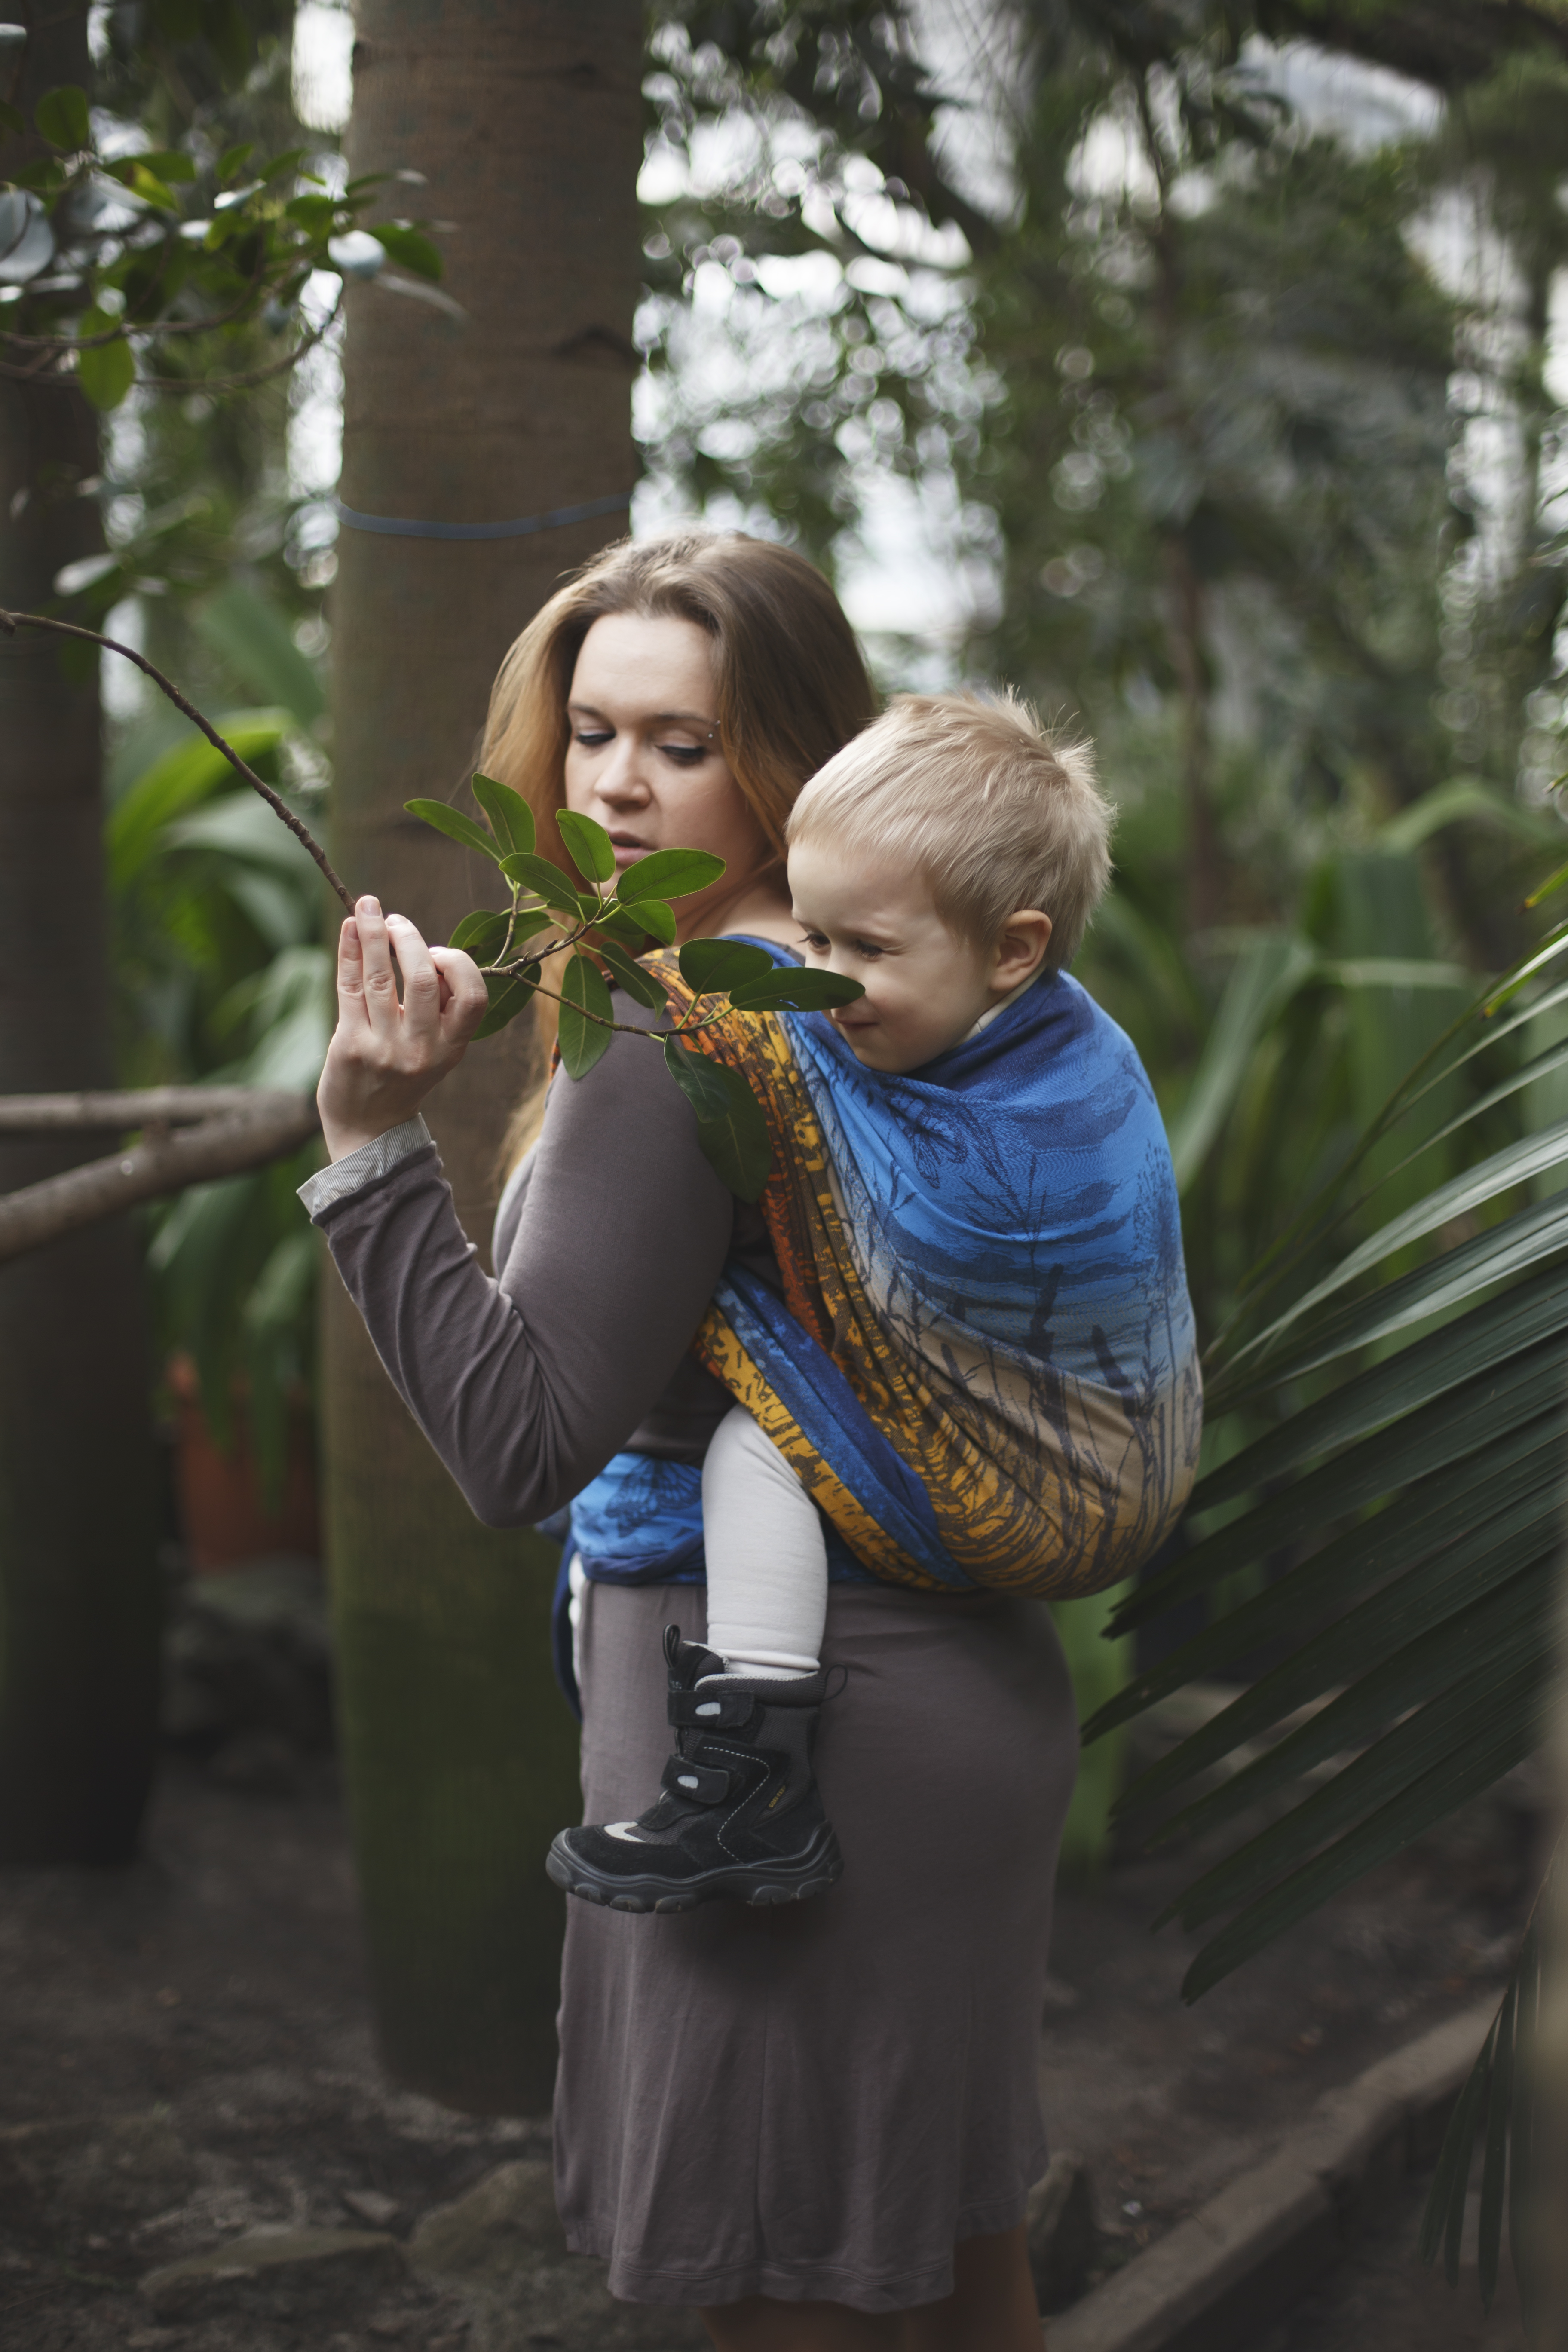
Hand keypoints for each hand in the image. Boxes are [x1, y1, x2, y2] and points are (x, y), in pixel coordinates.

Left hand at [317, 897, 490, 1160]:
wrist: (368, 1129)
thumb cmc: (401, 1074)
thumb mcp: (435, 1048)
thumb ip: (437, 1006)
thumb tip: (420, 944)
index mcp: (453, 1046)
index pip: (473, 996)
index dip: (456, 963)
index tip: (434, 952)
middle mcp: (424, 1049)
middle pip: (424, 978)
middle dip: (408, 938)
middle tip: (395, 920)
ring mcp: (386, 1049)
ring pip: (381, 977)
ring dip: (374, 933)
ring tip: (367, 906)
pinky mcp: (351, 1046)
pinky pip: (350, 987)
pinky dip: (350, 951)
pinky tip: (350, 928)